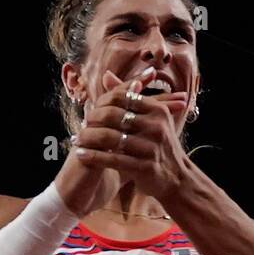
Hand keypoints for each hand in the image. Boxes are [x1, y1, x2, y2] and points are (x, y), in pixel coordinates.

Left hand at [69, 66, 191, 201]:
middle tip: (81, 125)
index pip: (122, 98)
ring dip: (89, 138)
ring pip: (110, 138)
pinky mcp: (145, 167)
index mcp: (157, 111)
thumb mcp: (149, 119)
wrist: (176, 178)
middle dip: (92, 120)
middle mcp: (156, 126)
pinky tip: (81, 155)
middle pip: (114, 116)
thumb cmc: (158, 146)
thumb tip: (106, 75)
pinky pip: (112, 159)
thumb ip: (127, 97)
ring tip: (76, 140)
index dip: (102, 104)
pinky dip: (93, 156)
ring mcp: (151, 148)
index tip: (89, 112)